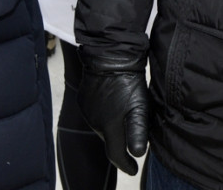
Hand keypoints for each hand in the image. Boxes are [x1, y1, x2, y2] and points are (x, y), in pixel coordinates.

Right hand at [77, 49, 148, 175]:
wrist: (108, 55)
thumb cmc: (127, 81)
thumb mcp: (139, 107)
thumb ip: (138, 132)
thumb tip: (137, 154)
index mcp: (109, 128)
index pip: (116, 155)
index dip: (126, 165)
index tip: (133, 168)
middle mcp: (95, 123)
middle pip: (109, 140)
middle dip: (121, 141)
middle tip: (135, 133)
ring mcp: (88, 110)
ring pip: (102, 126)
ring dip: (112, 125)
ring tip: (125, 114)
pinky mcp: (83, 99)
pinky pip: (95, 112)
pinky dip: (105, 113)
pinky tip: (113, 102)